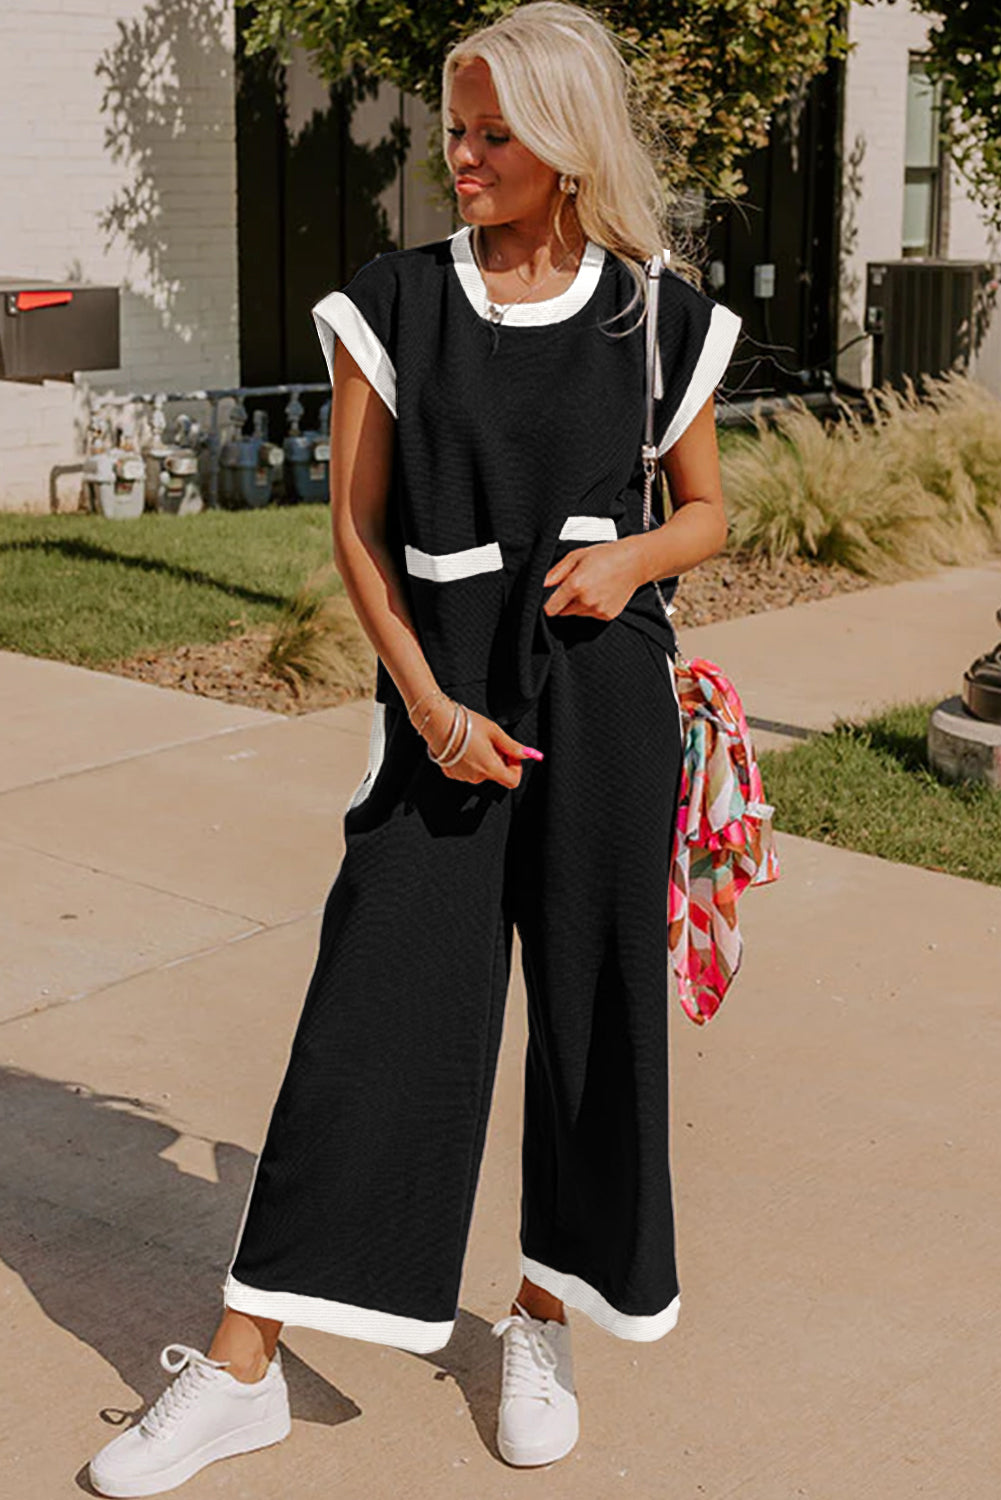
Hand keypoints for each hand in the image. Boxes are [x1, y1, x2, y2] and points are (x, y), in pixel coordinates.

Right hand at [421, 699, 541, 788]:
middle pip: (496, 774)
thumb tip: (525, 753)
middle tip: (493, 741)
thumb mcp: (494, 731)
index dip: (516, 767)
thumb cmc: (464, 724)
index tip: (512, 754)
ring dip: (484, 759)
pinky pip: (467, 769)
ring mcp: (463, 776)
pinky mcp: (451, 773)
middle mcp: (476, 776)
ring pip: (481, 771)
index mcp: (490, 768)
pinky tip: (465, 745)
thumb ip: (512, 746)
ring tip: (476, 740)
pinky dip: (470, 760)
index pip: (513, 781)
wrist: (437, 722)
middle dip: (499, 759)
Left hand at [542, 539, 642, 620]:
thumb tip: (543, 584)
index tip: (550, 599)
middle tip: (576, 585)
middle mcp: (586, 601)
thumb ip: (556, 572)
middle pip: (563, 612)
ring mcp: (598, 610)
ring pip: (577, 613)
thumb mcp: (576, 556)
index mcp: (576, 585)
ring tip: (591, 586)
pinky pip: (591, 614)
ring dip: (578, 604)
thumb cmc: (605, 555)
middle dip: (564, 601)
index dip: (548, 604)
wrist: (633, 563)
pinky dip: (592, 607)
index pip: (551, 608)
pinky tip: (600, 592)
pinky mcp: (607, 615)